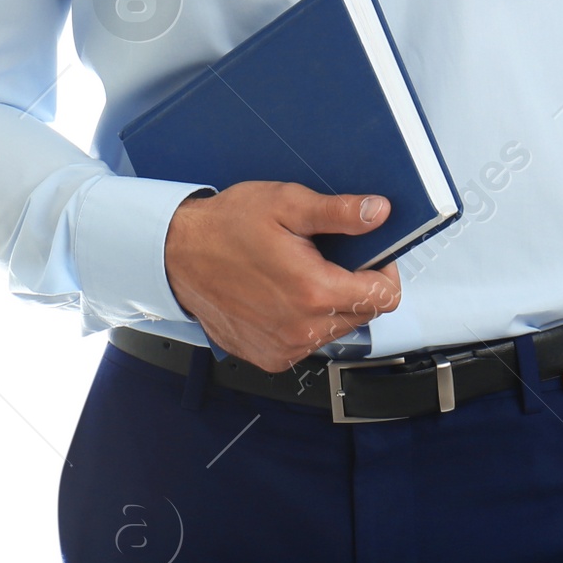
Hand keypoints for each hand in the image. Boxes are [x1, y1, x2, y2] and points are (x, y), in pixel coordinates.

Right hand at [162, 182, 401, 373]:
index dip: (385, 271)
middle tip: (329, 256)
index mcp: (313, 292)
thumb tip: (379, 212)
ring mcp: (284, 349)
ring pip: (336, 330)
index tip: (372, 254)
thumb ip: (338, 212)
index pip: (384, 297)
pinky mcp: (269, 358)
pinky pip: (308, 342)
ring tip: (301, 272)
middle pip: (363, 314)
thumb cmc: (227, 227)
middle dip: (356, 284)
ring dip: (330, 304)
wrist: (177, 256)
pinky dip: (306, 320)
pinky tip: (284, 294)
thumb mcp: (287, 204)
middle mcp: (302, 330)